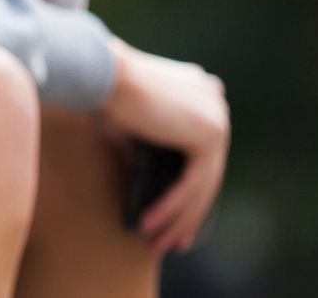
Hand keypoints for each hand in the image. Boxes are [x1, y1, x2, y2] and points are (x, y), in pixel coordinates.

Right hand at [98, 39, 229, 253]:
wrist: (99, 74)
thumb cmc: (101, 94)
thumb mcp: (128, 129)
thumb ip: (143, 151)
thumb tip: (144, 179)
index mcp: (199, 94)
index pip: (199, 154)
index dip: (188, 191)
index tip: (174, 220)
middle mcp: (215, 102)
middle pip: (204, 172)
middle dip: (186, 213)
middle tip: (171, 243)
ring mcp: (218, 117)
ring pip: (202, 183)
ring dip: (178, 218)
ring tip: (157, 244)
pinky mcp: (213, 133)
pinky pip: (195, 183)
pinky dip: (173, 207)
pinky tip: (151, 224)